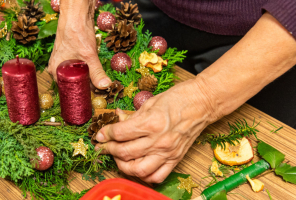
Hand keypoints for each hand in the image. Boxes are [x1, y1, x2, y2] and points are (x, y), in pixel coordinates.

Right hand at [48, 0, 111, 88]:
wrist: (76, 15)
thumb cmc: (77, 34)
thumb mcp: (89, 56)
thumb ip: (96, 72)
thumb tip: (105, 86)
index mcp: (56, 72)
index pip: (70, 90)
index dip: (82, 95)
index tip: (94, 98)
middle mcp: (57, 68)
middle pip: (73, 84)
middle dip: (86, 88)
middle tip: (100, 91)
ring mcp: (63, 62)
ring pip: (77, 76)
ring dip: (88, 79)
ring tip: (99, 83)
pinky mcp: (70, 56)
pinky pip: (78, 69)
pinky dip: (87, 71)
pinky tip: (94, 72)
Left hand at [95, 79, 217, 182]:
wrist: (203, 103)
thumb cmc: (178, 98)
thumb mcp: (150, 102)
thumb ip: (132, 116)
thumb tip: (117, 122)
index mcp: (151, 123)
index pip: (120, 133)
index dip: (105, 134)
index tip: (100, 134)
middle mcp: (159, 141)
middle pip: (125, 153)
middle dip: (109, 150)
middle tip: (103, 146)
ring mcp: (168, 153)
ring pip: (138, 170)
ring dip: (123, 166)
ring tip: (119, 158)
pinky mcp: (175, 159)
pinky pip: (157, 176)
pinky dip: (144, 176)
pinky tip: (138, 166)